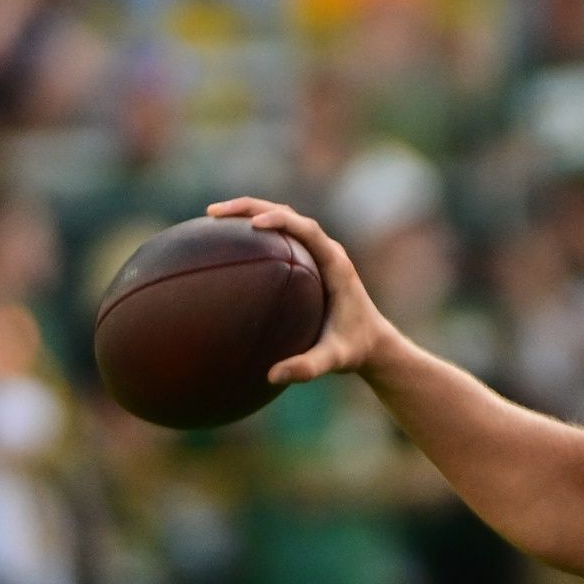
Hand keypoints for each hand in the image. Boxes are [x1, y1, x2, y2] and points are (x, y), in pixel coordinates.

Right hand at [206, 197, 395, 383]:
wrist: (372, 343)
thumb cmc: (354, 349)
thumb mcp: (335, 360)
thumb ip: (308, 367)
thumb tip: (272, 376)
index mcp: (336, 265)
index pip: (307, 230)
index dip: (281, 220)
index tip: (253, 223)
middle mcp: (326, 251)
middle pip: (288, 214)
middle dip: (251, 207)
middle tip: (213, 212)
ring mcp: (317, 253)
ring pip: (282, 219)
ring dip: (248, 212)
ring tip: (211, 216)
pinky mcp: (308, 260)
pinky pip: (279, 238)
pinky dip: (252, 232)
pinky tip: (223, 242)